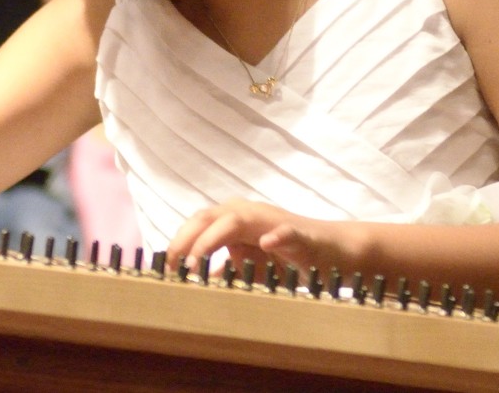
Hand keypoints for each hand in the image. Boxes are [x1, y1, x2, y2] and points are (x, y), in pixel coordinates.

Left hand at [168, 199, 362, 275]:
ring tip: (196, 259)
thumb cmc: (289, 258)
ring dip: (213, 238)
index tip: (163, 267)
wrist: (335, 253)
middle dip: (187, 238)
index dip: (179, 242)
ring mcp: (274, 222)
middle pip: (209, 216)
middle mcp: (250, 215)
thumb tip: (195, 282)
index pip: (198, 224)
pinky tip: (267, 243)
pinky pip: (287, 232)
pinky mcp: (301, 235)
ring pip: (238, 219)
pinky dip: (278, 236)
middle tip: (173, 265)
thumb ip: (227, 271)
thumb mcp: (251, 267)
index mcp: (236, 220)